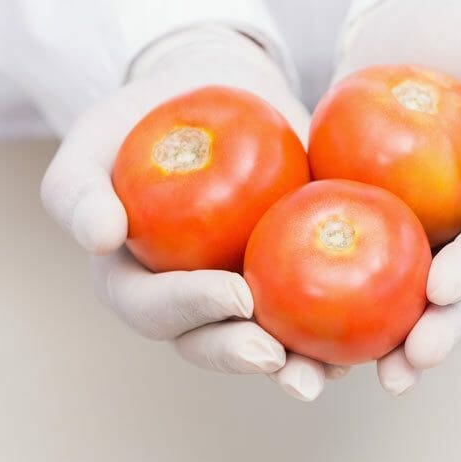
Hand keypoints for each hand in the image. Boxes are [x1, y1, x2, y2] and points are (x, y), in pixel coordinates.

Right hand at [41, 25, 342, 399]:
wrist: (214, 91)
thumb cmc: (141, 118)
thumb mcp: (95, 140)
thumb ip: (79, 189)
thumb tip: (100, 237)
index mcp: (140, 283)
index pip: (157, 309)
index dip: (191, 311)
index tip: (234, 295)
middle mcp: (195, 302)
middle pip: (215, 342)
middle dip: (245, 356)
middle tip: (278, 355)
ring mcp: (249, 291)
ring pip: (273, 340)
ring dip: (300, 364)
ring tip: (333, 371)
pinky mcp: (299, 272)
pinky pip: (323, 306)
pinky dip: (348, 322)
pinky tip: (380, 327)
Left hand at [337, 0, 460, 394]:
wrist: (416, 32)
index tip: (442, 287)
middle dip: (447, 328)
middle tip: (411, 360)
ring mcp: (447, 232)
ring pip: (430, 295)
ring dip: (406, 340)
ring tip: (373, 377)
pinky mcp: (399, 231)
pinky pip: (380, 273)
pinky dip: (359, 309)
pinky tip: (325, 345)